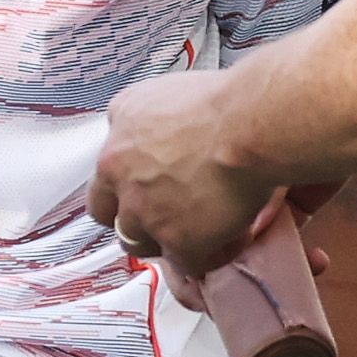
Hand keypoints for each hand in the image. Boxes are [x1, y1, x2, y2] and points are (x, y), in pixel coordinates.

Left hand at [90, 73, 281, 277]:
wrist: (251, 123)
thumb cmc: (229, 101)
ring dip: (166, 240)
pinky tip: (229, 239)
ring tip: (204, 231)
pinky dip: (206, 255)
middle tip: (168, 216)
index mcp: (119, 131)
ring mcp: (143, 210)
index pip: (105, 172)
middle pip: (109, 213)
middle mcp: (118, 171)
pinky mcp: (175, 241)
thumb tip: (169, 134)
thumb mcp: (169, 93)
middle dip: (134, 219)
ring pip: (140, 243)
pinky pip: (185, 263)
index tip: (146, 188)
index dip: (127, 185)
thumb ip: (153, 122)